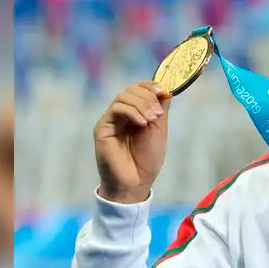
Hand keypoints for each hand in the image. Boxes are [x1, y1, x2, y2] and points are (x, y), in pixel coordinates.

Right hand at [94, 81, 170, 203]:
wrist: (136, 182)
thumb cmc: (147, 159)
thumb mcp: (159, 130)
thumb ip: (160, 109)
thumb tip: (165, 89)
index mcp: (136, 112)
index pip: (140, 88)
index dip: (150, 85)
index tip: (163, 90)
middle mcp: (123, 113)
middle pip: (131, 89)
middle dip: (148, 96)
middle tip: (157, 113)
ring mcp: (112, 119)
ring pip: (123, 96)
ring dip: (141, 103)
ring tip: (151, 120)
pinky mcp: (102, 127)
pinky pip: (116, 109)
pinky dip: (131, 111)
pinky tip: (141, 123)